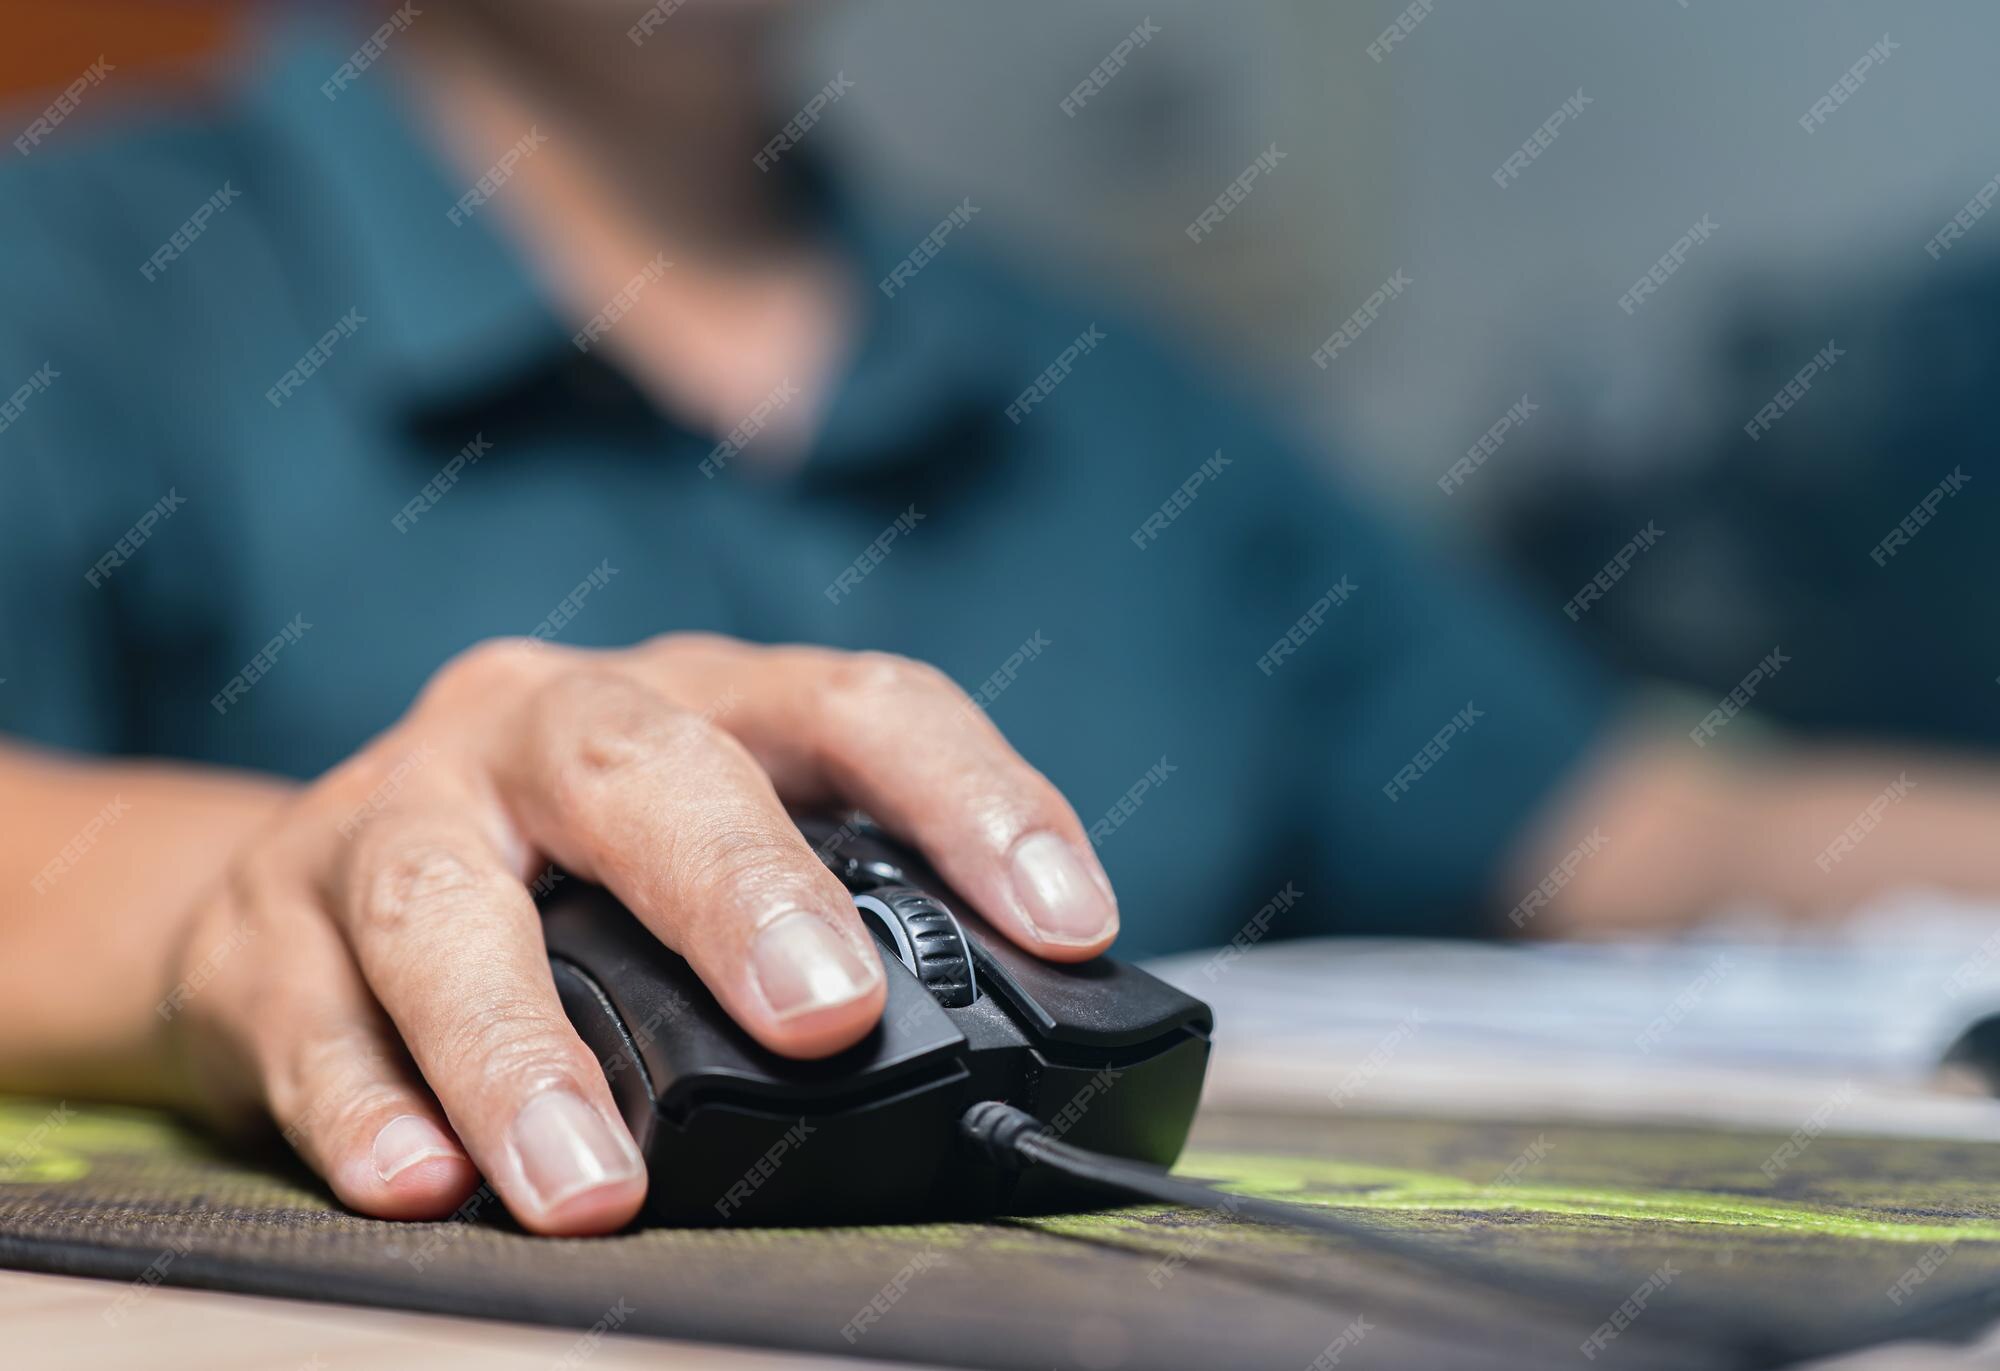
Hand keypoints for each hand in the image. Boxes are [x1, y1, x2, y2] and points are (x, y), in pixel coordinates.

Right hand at [161, 636, 1116, 1233]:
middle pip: (640, 768)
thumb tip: (1009, 1053)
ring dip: (521, 1048)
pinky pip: (307, 1011)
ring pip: (443, 899)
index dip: (972, 795)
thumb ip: (822, 919)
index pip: (854, 705)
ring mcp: (394, 807)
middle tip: (825, 1018)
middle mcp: (542, 724)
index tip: (1069, 922)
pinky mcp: (264, 922)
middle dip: (738, 888)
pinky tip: (420, 1183)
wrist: (307, 880)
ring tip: (592, 1185)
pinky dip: (365, 1102)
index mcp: (694, 701)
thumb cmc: (566, 878)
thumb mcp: (702, 858)